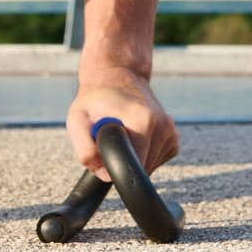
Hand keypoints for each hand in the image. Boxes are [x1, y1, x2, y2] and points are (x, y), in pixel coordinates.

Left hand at [65, 67, 178, 181]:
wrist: (117, 76)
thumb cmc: (96, 99)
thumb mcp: (78, 120)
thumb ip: (85, 150)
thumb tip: (104, 175)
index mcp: (143, 120)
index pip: (134, 166)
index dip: (115, 168)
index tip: (105, 154)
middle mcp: (163, 126)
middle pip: (141, 169)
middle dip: (122, 163)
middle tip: (109, 140)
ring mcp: (171, 132)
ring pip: (149, 168)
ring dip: (132, 159)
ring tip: (122, 136)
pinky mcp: (173, 139)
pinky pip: (156, 161)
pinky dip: (142, 156)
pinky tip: (133, 138)